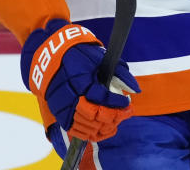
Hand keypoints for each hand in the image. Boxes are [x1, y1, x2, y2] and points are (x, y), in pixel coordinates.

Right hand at [21, 20, 138, 140]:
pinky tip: (104, 129)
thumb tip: (135, 90)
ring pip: (85, 125)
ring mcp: (62, 107)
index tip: (127, 101)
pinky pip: (75, 130)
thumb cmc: (81, 57)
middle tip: (125, 112)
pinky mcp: (59, 114)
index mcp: (80, 79)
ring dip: (105, 126)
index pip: (101, 97)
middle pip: (94, 115)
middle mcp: (69, 95)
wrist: (54, 58)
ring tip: (117, 120)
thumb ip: (120, 73)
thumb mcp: (102, 58)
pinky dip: (91, 133)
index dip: (116, 102)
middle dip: (113, 116)